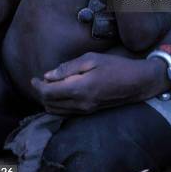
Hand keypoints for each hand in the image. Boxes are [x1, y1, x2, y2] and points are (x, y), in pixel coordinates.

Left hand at [31, 52, 167, 114]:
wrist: (137, 83)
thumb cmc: (116, 66)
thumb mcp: (92, 59)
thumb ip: (68, 68)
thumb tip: (48, 75)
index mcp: (79, 88)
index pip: (48, 93)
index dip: (37, 86)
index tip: (33, 78)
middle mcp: (80, 104)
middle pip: (50, 104)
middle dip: (40, 94)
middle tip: (39, 81)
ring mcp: (85, 110)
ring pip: (56, 111)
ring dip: (48, 100)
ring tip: (48, 86)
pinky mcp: (89, 112)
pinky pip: (66, 112)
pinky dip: (57, 105)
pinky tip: (60, 93)